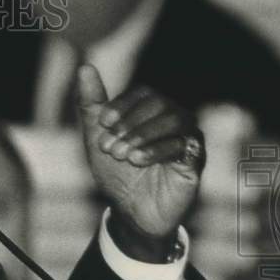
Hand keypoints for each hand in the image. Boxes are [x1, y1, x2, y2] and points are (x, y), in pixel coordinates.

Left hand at [76, 65, 204, 260]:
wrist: (129, 212)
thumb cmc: (115, 172)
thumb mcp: (96, 138)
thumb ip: (91, 105)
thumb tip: (84, 67)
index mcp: (152, 111)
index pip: (143, 93)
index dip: (122, 105)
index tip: (102, 123)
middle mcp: (174, 119)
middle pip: (159, 104)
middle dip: (130, 124)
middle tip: (109, 146)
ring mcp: (187, 139)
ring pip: (175, 120)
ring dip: (143, 135)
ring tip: (122, 155)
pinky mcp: (195, 161)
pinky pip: (184, 146)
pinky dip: (157, 151)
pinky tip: (137, 161)